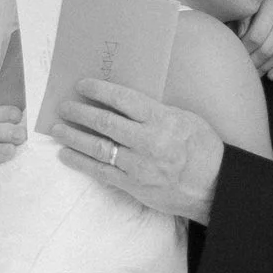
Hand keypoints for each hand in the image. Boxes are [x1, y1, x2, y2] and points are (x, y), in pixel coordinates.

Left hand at [51, 81, 225, 221]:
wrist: (215, 187)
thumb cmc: (203, 149)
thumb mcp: (185, 119)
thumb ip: (155, 112)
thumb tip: (125, 103)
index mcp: (161, 119)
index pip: (122, 99)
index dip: (99, 90)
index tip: (82, 85)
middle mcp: (147, 141)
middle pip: (104, 122)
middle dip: (80, 112)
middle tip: (63, 106)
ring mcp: (138, 165)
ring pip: (98, 148)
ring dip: (73, 137)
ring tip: (57, 129)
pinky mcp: (133, 186)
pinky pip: (101, 172)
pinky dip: (80, 163)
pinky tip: (66, 155)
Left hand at [242, 0, 272, 80]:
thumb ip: (247, 12)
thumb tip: (235, 37)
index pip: (256, 36)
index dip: (243, 49)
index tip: (233, 55)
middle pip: (269, 48)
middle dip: (253, 62)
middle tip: (240, 70)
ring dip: (266, 67)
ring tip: (253, 75)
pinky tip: (272, 74)